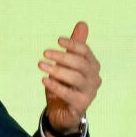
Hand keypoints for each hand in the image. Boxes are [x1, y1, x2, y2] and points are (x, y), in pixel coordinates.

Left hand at [39, 21, 100, 136]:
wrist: (63, 113)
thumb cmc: (66, 85)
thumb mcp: (67, 64)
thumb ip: (74, 46)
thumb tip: (82, 23)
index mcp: (92, 65)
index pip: (85, 51)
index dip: (73, 44)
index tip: (58, 40)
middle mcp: (94, 78)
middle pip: (80, 64)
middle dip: (62, 56)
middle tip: (45, 53)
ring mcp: (89, 93)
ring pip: (75, 78)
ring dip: (57, 70)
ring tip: (41, 65)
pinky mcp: (81, 105)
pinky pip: (68, 94)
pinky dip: (55, 86)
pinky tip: (44, 80)